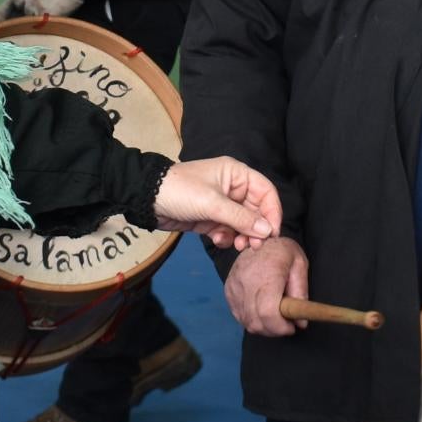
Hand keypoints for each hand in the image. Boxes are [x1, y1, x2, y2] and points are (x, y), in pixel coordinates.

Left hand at [153, 156, 281, 253]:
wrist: (148, 200)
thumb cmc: (181, 191)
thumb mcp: (213, 204)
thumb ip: (241, 218)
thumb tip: (268, 231)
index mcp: (236, 174)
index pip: (266, 192)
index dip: (272, 212)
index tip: (272, 234)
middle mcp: (232, 188)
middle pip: (256, 210)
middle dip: (256, 229)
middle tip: (254, 246)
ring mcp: (221, 204)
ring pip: (242, 223)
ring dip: (242, 236)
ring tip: (237, 246)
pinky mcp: (210, 218)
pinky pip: (227, 230)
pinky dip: (226, 237)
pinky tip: (217, 240)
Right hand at [225, 237, 310, 337]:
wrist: (260, 237)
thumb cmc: (283, 252)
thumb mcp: (300, 265)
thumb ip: (301, 294)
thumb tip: (300, 322)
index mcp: (267, 275)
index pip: (268, 312)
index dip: (280, 327)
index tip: (291, 327)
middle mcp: (247, 282)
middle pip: (256, 322)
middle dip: (274, 330)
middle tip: (285, 324)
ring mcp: (234, 287)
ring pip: (247, 322)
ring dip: (263, 327)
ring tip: (275, 317)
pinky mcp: (228, 290)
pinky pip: (239, 315)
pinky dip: (252, 319)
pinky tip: (262, 311)